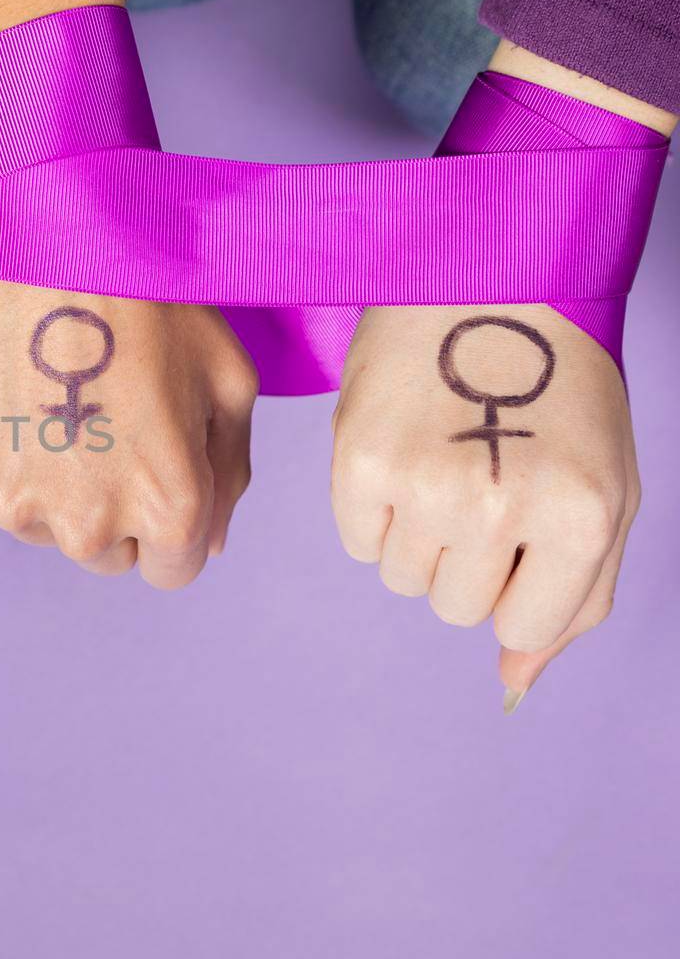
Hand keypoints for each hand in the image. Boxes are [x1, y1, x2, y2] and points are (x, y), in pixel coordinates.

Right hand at [0, 269, 257, 585]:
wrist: (49, 229)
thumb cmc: (149, 291)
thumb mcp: (226, 376)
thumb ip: (227, 474)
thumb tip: (204, 541)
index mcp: (168, 508)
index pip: (169, 568)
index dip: (164, 514)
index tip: (148, 461)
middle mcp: (89, 525)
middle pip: (102, 555)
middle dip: (107, 505)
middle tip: (99, 418)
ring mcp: (12, 503)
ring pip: (36, 530)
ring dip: (46, 486)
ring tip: (51, 398)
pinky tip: (4, 410)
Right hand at [331, 304, 638, 708]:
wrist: (486, 276)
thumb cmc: (559, 385)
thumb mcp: (602, 489)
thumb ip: (575, 595)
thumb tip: (514, 683)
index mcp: (581, 515)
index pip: (522, 627)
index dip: (517, 584)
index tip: (520, 528)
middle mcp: (500, 506)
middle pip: (455, 608)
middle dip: (467, 559)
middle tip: (481, 479)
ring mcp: (424, 484)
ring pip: (402, 578)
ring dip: (419, 534)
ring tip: (444, 458)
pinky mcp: (357, 460)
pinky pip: (357, 541)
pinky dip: (375, 509)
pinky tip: (405, 449)